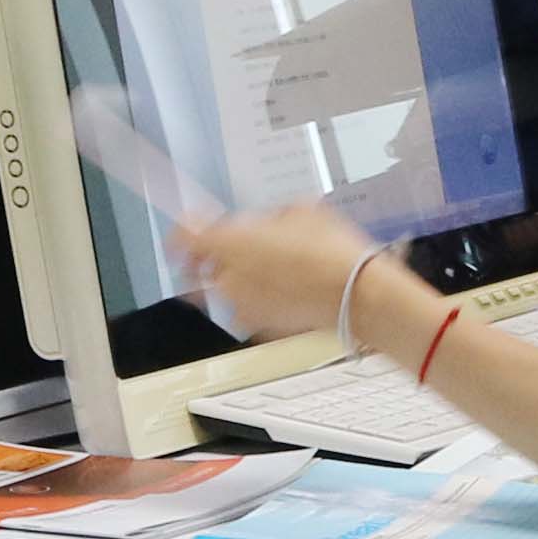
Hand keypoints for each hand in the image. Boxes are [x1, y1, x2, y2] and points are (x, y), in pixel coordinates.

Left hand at [173, 199, 380, 340]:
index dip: (182, 232)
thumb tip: (270, 223)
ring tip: (263, 269)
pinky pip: (248, 309)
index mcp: (229, 244)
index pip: (182, 239)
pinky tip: (283, 287)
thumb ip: (270, 218)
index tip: (188, 229)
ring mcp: (243, 307)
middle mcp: (228, 279)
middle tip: (225, 251)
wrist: (355, 294)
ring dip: (234, 280)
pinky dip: (257, 299)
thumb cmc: (330, 251)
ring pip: (223, 292)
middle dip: (206, 260)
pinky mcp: (262, 327)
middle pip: (196, 271)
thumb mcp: (300, 211)